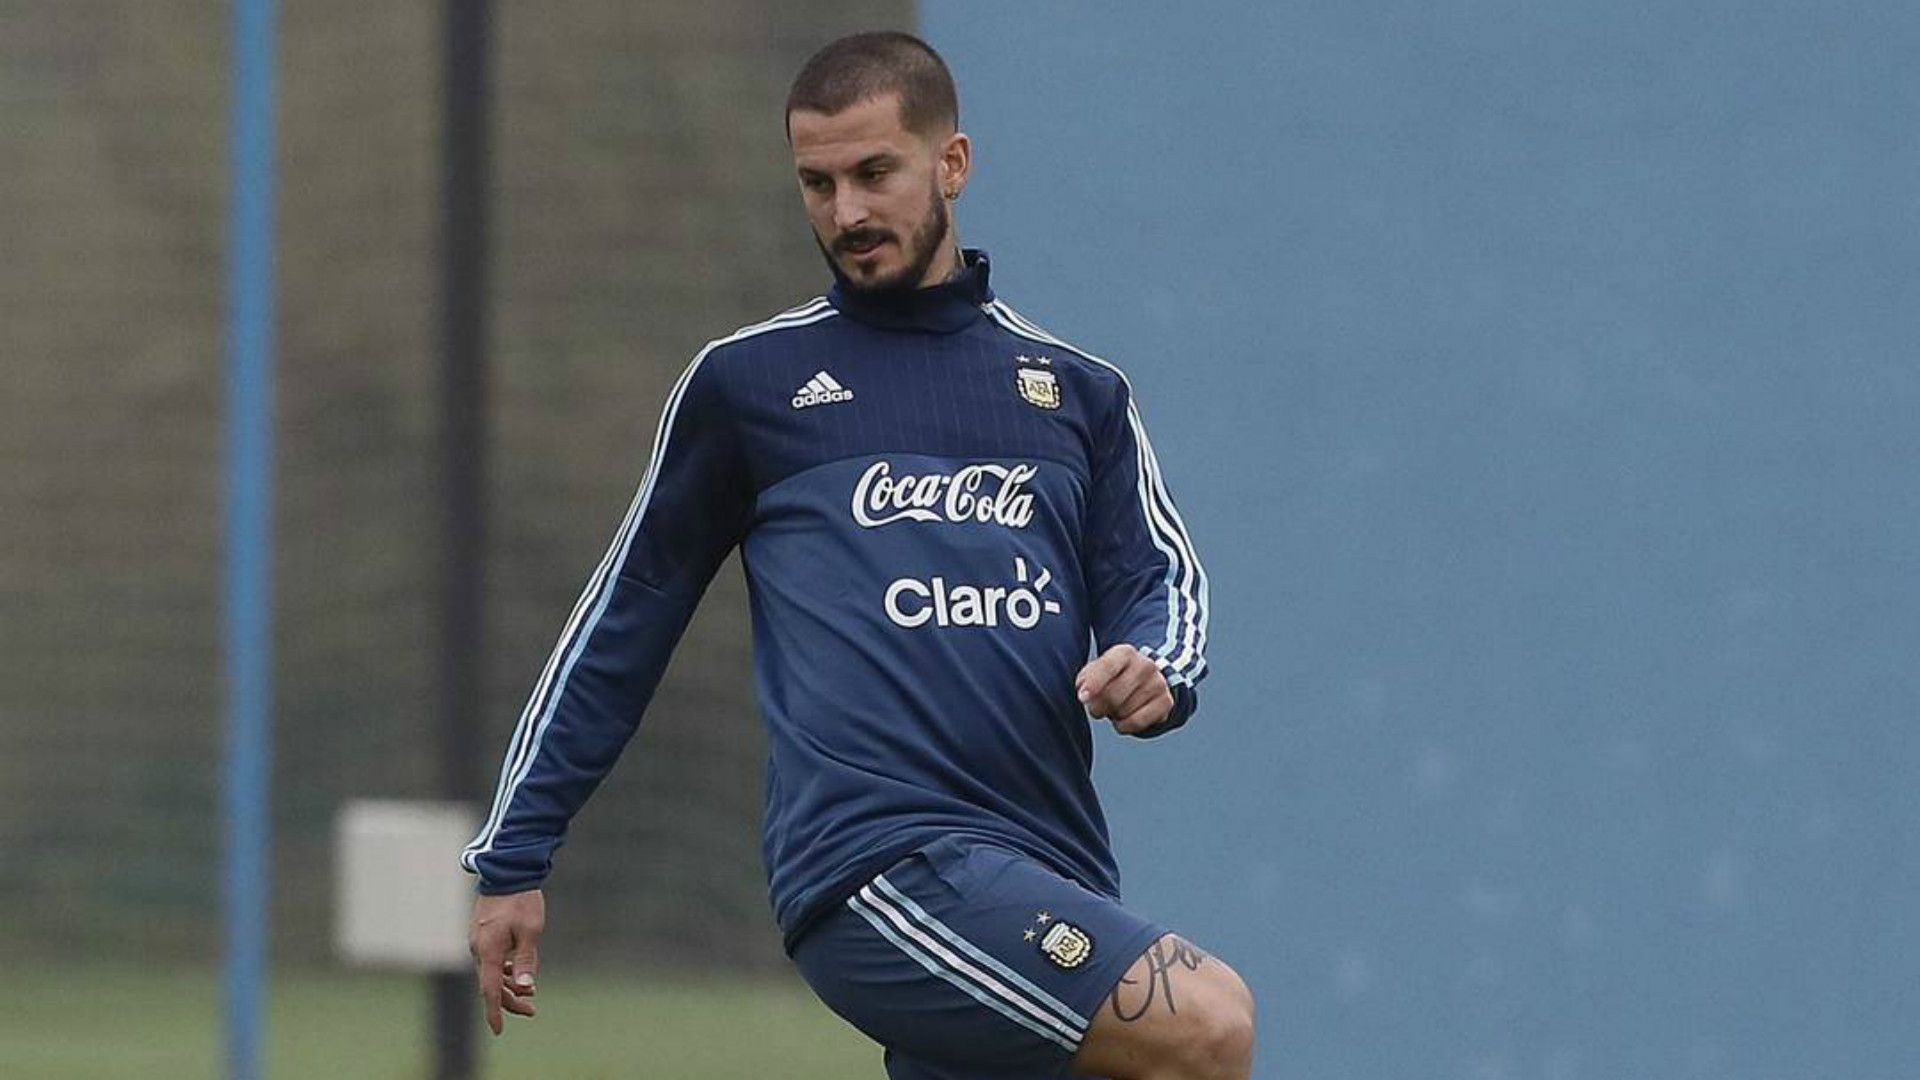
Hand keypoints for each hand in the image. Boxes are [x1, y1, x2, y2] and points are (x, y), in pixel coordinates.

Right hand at [469, 888, 544, 1034]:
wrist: (507, 873)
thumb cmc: (521, 901)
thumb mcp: (530, 930)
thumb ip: (527, 959)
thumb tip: (526, 986)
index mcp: (489, 951)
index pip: (489, 990)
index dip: (495, 1011)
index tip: (498, 1030)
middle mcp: (479, 949)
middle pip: (491, 984)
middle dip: (510, 999)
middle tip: (532, 1010)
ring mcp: (478, 941)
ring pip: (491, 972)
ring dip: (508, 984)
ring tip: (529, 991)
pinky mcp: (482, 934)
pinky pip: (491, 959)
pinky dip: (504, 969)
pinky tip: (517, 971)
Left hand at [1076, 644, 1173, 735]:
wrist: (1147, 679)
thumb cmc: (1115, 676)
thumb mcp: (1098, 670)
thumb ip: (1086, 679)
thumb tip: (1084, 694)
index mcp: (1125, 653)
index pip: (1108, 667)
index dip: (1093, 684)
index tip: (1082, 697)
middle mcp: (1145, 665)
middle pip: (1113, 695)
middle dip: (1098, 707)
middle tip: (1096, 707)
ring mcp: (1158, 684)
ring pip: (1124, 711)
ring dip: (1113, 714)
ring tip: (1115, 707)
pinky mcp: (1166, 702)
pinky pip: (1137, 722)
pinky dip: (1124, 725)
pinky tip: (1122, 719)